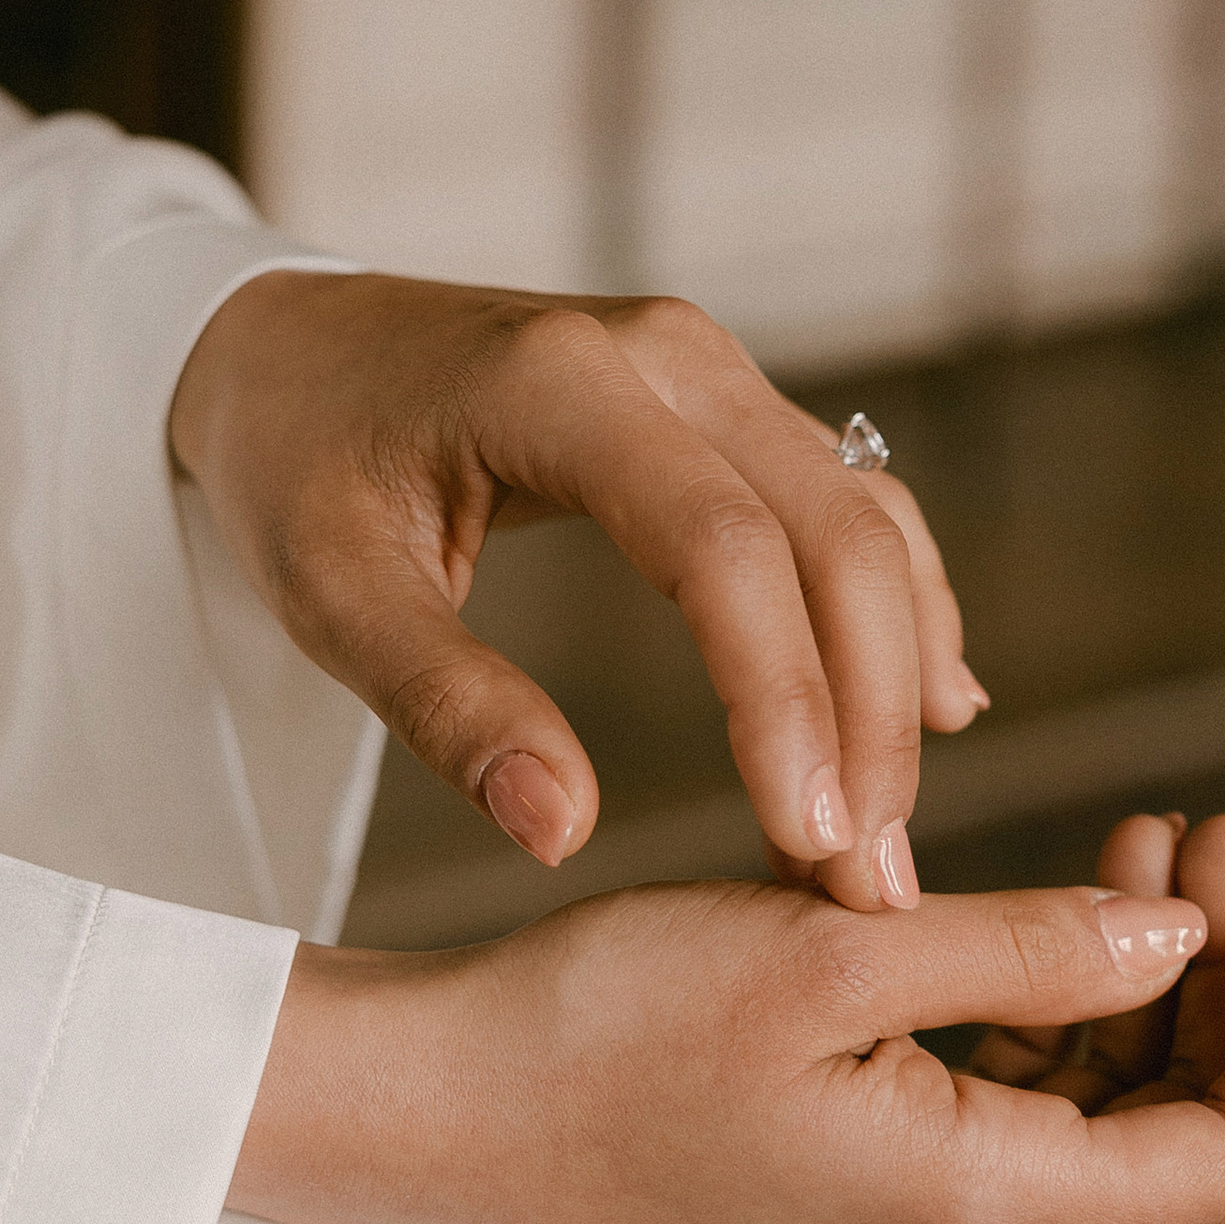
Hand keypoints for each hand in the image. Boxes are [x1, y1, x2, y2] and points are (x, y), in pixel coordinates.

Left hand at [169, 273, 985, 912]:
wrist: (287, 345)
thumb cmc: (295, 463)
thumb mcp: (329, 592)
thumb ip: (444, 705)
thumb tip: (561, 833)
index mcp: (559, 383)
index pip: (720, 544)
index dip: (783, 696)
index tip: (808, 839)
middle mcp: (666, 354)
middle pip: (831, 530)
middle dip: (870, 710)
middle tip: (872, 878)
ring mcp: (708, 369)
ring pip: (862, 517)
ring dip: (897, 673)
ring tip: (888, 833)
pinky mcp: (725, 402)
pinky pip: (848, 499)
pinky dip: (899, 603)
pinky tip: (937, 705)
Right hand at [228, 843, 1224, 1223]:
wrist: (447, 1109)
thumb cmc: (611, 1024)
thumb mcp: (830, 950)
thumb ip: (1023, 948)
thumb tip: (1181, 928)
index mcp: (977, 1205)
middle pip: (1181, 1136)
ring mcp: (915, 1222)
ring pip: (1104, 1117)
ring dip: (1153, 982)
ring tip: (1162, 830)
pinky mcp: (865, 1182)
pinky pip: (1019, 1107)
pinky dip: (1066, 1007)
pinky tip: (1058, 898)